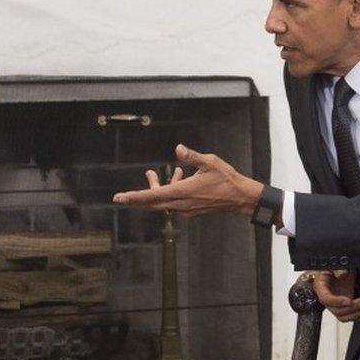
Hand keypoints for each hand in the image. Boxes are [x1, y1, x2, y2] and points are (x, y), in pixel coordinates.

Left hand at [112, 144, 263, 216]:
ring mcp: (186, 209)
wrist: (240, 198)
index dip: (134, 197)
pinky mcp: (191, 210)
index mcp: (182, 192)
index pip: (152, 196)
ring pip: (163, 202)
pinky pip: (173, 202)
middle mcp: (181, 204)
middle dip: (138, 197)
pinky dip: (170, 190)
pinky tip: (179, 176)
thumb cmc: (226, 179)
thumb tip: (178, 149)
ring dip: (158, 189)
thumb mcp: (209, 162)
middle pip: (152, 203)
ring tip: (159, 172)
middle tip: (122, 195)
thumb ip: (191, 156)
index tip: (119, 198)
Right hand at [312, 270, 359, 322]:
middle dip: (352, 308)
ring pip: (343, 316)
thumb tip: (342, 274)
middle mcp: (327, 298)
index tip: (349, 300)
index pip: (326, 298)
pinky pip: (350, 316)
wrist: (338, 271)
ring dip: (357, 314)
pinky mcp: (344, 307)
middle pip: (336, 310)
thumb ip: (338, 269)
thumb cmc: (334, 268)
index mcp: (320, 287)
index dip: (337, 302)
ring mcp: (335, 305)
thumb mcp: (335, 264)